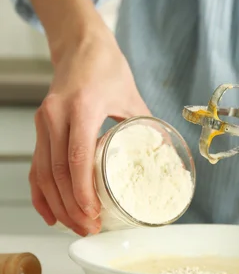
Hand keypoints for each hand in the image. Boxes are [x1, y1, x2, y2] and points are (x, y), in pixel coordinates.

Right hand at [30, 22, 149, 235]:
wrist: (80, 46)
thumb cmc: (106, 67)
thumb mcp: (132, 96)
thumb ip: (148, 126)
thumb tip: (168, 156)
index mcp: (82, 107)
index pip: (77, 158)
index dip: (82, 192)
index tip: (93, 214)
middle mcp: (57, 115)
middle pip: (58, 172)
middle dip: (71, 206)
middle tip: (88, 228)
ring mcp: (44, 121)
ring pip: (43, 172)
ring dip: (57, 204)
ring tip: (75, 225)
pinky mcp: (40, 127)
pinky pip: (36, 165)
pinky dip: (40, 191)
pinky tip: (49, 211)